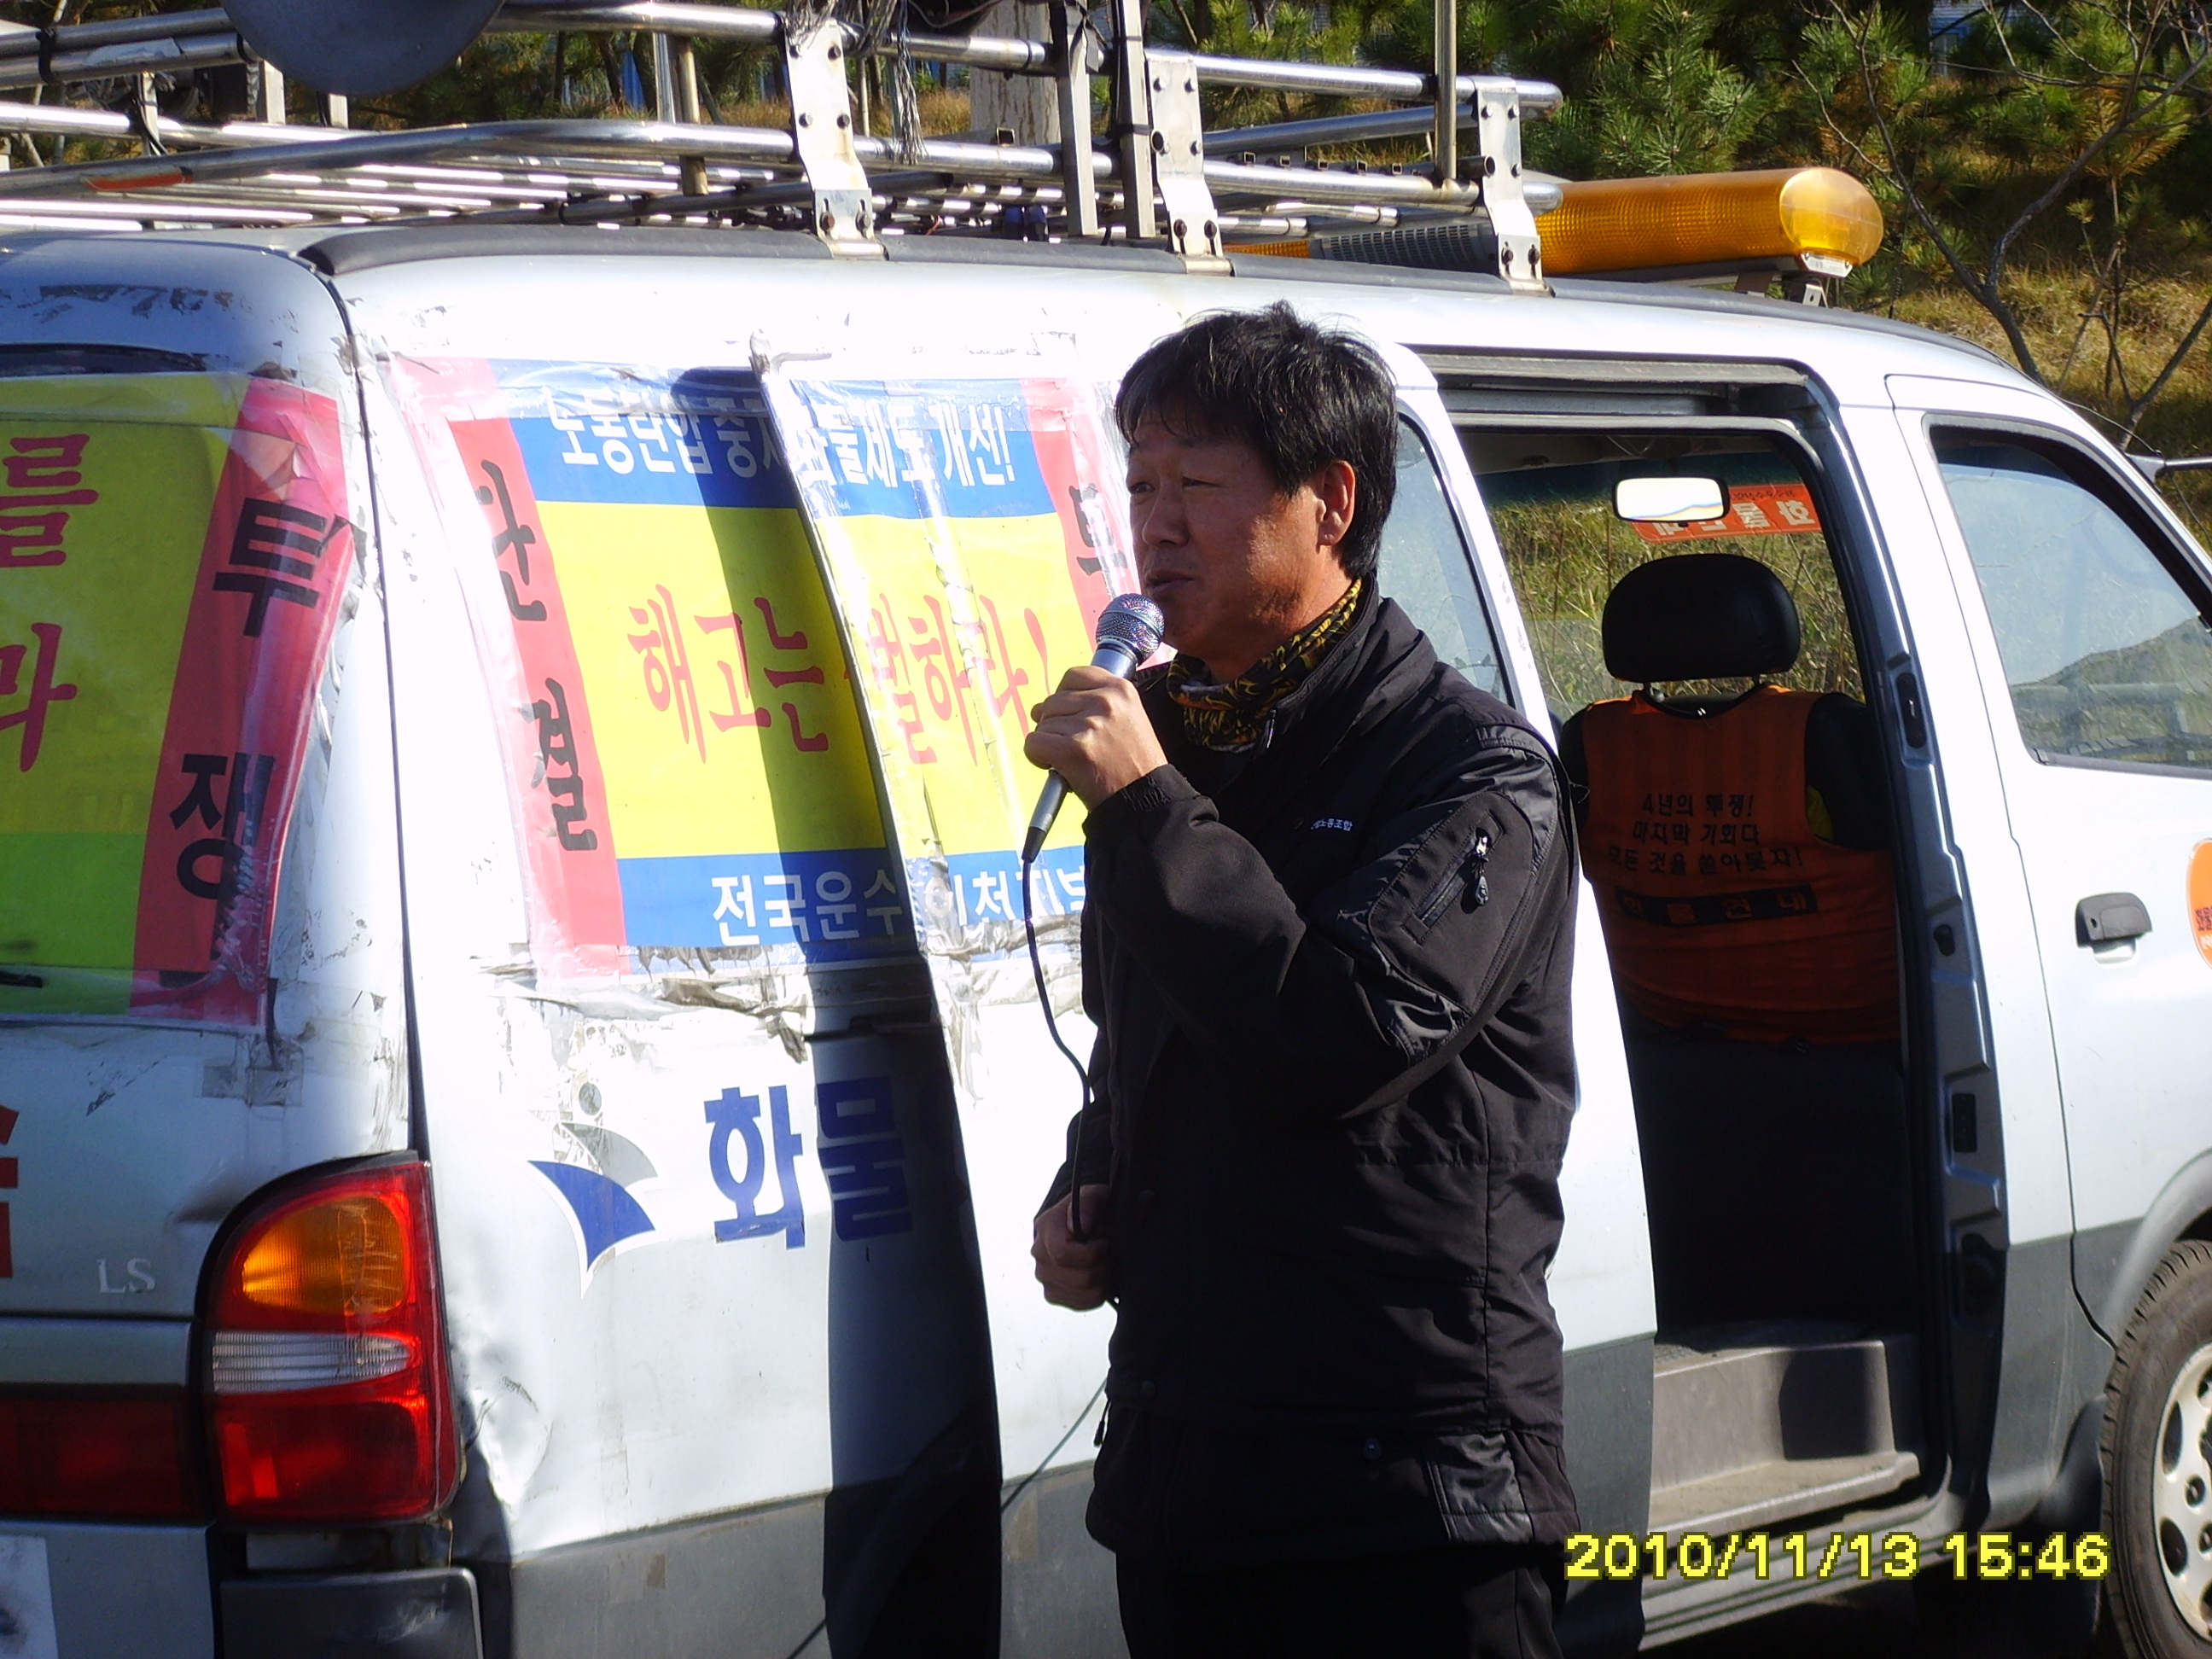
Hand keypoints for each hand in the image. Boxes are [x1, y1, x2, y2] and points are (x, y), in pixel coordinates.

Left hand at [1023, 667, 1166, 808]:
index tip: (1072, 715)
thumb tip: (1040, 708)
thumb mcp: (1127, 718)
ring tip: (1072, 759)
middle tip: (1074, 745)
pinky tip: (1056, 766)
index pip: (1074, 675)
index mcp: (1121, 689)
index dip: (1066, 696)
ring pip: (1043, 723)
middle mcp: (1105, 701)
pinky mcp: (1073, 749)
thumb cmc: (1133, 764)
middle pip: (1054, 700)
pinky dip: (1037, 756)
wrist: (1146, 799)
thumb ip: (1092, 704)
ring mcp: (1089, 724)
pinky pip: (1034, 743)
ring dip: (1049, 742)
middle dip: (1055, 723)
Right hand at [1033, 1185, 1112, 1309]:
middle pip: (1079, 1278)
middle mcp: (1039, 1255)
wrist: (1080, 1224)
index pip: (1063, 1254)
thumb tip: (1081, 1226)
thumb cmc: (1090, 1208)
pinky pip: (1081, 1305)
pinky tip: (1100, 1277)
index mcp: (1046, 1228)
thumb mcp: (1094, 1195)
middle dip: (1103, 1267)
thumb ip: (1088, 1204)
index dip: (1091, 1253)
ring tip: (1104, 1263)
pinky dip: (1097, 1293)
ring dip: (1102, 1280)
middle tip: (1109, 1253)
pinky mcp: (1053, 1294)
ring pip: (1083, 1293)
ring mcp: (1044, 1277)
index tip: (1104, 1243)